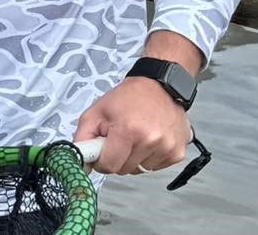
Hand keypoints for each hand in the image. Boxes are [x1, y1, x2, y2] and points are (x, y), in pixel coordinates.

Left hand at [74, 77, 192, 175]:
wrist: (160, 87)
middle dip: (117, 158)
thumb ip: (82, 139)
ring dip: (134, 158)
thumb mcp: (95, 113)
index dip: (101, 161)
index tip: (102, 150)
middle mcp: (151, 141)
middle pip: (124, 170)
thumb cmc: (126, 99)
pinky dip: (149, 158)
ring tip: (135, 137)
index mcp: (128, 131)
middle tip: (119, 138)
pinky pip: (155, 167)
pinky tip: (149, 140)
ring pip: (140, 170)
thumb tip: (80, 164)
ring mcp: (167, 148)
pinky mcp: (178, 153)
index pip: (109, 166)